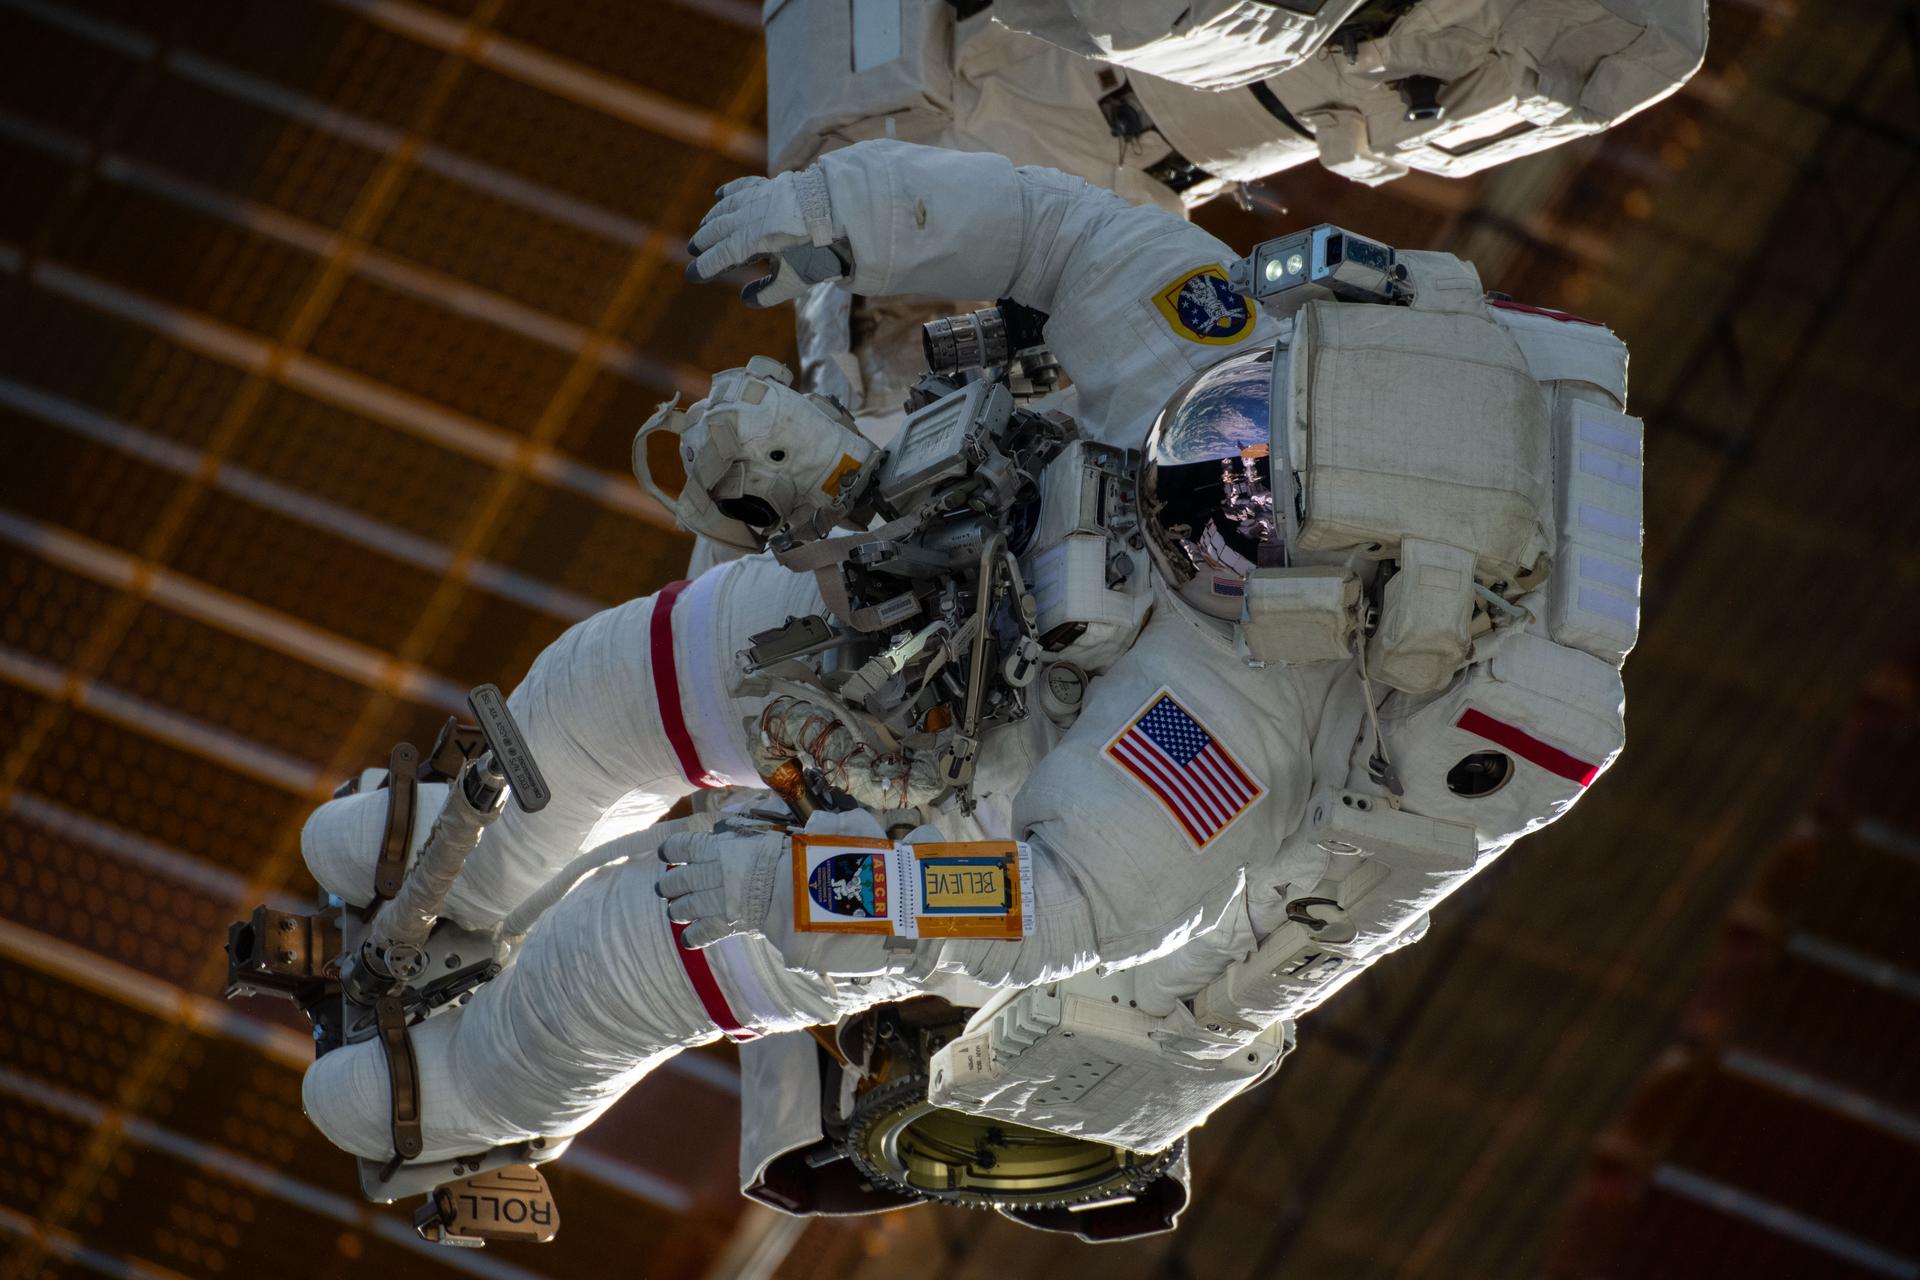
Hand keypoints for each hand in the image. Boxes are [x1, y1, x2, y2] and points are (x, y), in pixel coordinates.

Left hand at [656, 823, 787, 949]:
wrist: (796, 885)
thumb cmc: (781, 855)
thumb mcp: (757, 835)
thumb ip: (736, 835)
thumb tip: (724, 831)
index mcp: (716, 848)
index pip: (682, 846)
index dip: (671, 850)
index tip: (666, 854)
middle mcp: (710, 873)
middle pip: (678, 880)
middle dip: (669, 885)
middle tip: (665, 889)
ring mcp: (715, 900)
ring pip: (683, 907)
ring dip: (677, 910)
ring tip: (676, 912)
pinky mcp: (724, 924)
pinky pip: (700, 934)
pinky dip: (692, 937)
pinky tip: (689, 939)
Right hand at [685, 168, 847, 307]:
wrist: (842, 212)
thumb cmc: (819, 250)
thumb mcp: (796, 279)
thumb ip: (769, 292)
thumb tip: (747, 300)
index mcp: (752, 240)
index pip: (722, 255)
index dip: (706, 266)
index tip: (693, 275)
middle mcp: (750, 216)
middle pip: (720, 229)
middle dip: (705, 240)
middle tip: (693, 250)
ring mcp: (760, 198)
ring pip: (728, 207)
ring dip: (713, 219)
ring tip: (704, 228)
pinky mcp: (772, 186)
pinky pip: (743, 187)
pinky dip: (729, 192)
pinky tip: (719, 195)